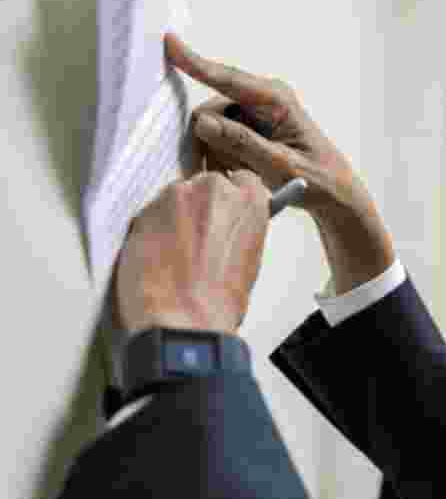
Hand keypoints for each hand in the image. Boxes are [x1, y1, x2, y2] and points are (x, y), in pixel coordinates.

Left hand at [115, 170, 269, 335]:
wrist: (182, 319)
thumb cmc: (219, 300)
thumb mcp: (249, 259)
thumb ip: (239, 230)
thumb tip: (226, 228)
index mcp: (247, 201)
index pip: (242, 179)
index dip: (232, 199)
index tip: (226, 212)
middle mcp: (211, 189)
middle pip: (206, 185)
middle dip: (202, 206)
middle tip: (199, 237)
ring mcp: (173, 197)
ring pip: (176, 198)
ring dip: (175, 217)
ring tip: (176, 253)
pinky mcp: (142, 212)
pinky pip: (151, 215)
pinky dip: (153, 230)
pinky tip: (158, 258)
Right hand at [164, 33, 393, 291]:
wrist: (334, 193)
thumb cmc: (317, 178)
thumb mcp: (281, 165)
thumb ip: (243, 143)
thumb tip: (203, 122)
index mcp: (275, 99)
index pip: (228, 78)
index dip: (195, 62)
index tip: (169, 42)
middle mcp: (262, 98)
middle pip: (210, 111)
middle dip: (207, 141)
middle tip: (219, 173)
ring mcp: (254, 112)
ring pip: (211, 128)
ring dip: (215, 153)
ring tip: (238, 176)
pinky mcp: (249, 127)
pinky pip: (219, 138)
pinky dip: (221, 157)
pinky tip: (238, 172)